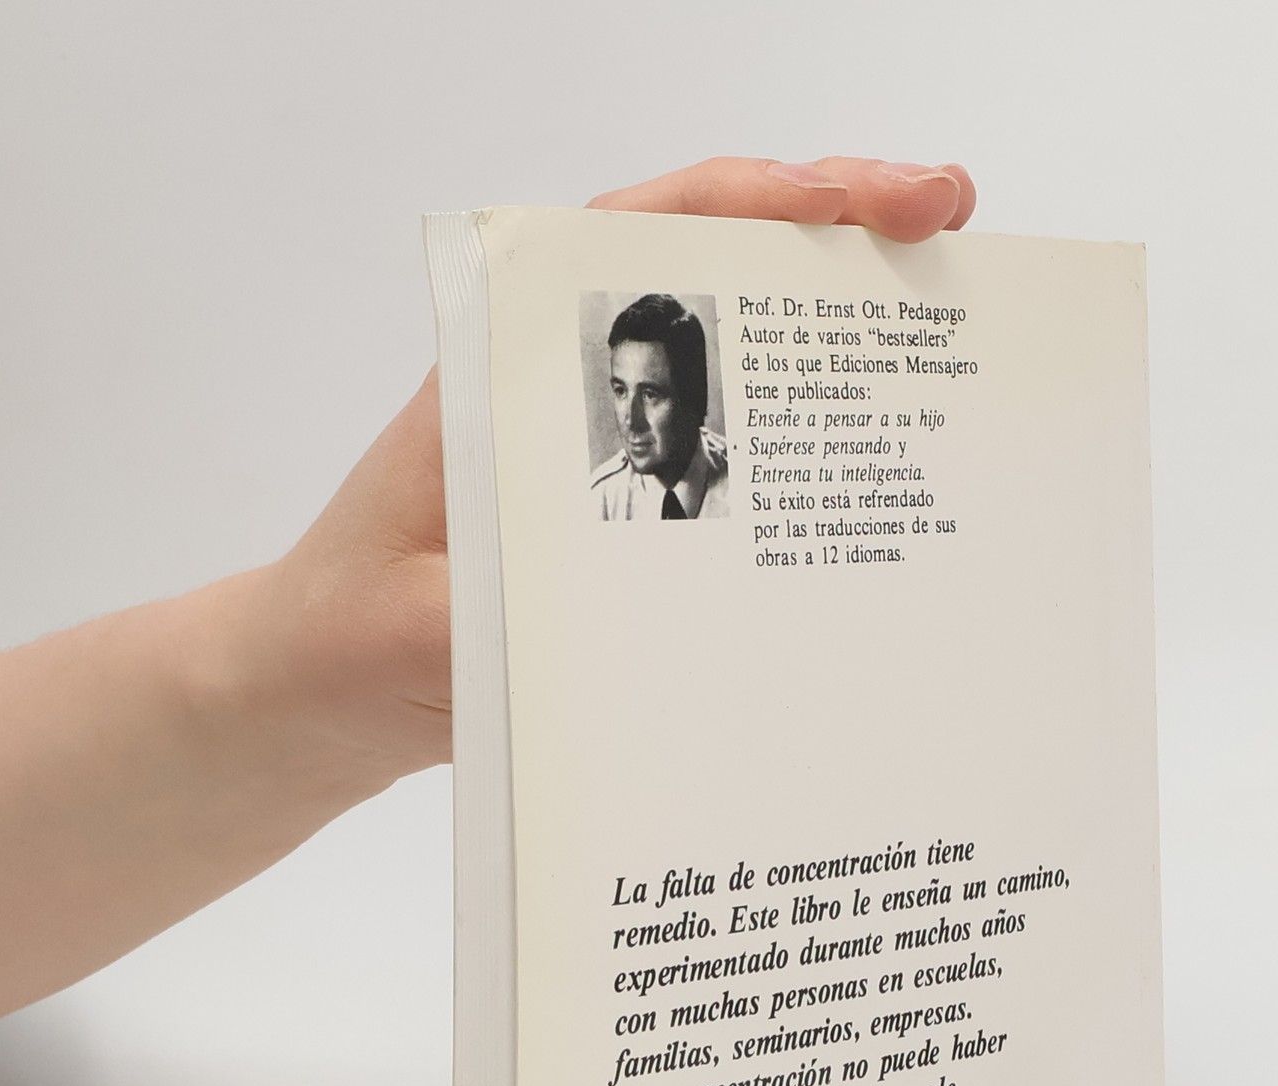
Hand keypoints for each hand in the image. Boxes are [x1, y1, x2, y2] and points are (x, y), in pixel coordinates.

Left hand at [256, 156, 977, 786]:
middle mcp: (566, 378)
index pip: (640, 238)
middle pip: (714, 265)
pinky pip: (739, 449)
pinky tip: (889, 442)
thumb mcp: (409, 628)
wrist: (323, 693)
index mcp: (509, 365)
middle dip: (837, 228)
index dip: (756, 202)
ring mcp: (604, 438)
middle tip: (947, 216)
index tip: (856, 200)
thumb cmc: (347, 637)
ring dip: (843, 321)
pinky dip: (816, 434)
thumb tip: (597, 615)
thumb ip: (485, 617)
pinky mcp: (632, 510)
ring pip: (739, 348)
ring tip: (954, 306)